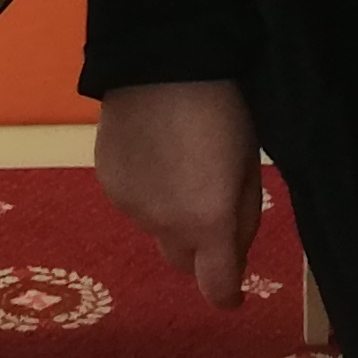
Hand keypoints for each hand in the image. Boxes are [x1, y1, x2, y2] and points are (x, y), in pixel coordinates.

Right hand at [96, 80, 262, 307]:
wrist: (161, 64)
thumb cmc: (222, 111)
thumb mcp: (248, 167)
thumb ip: (242, 220)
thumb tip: (231, 254)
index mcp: (207, 224)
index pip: (215, 288)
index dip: (227, 293)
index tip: (233, 289)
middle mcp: (164, 226)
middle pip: (183, 263)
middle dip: (199, 251)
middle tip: (209, 210)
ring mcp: (131, 206)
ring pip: (156, 229)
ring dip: (171, 214)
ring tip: (178, 165)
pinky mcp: (108, 184)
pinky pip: (133, 203)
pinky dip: (146, 191)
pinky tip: (152, 153)